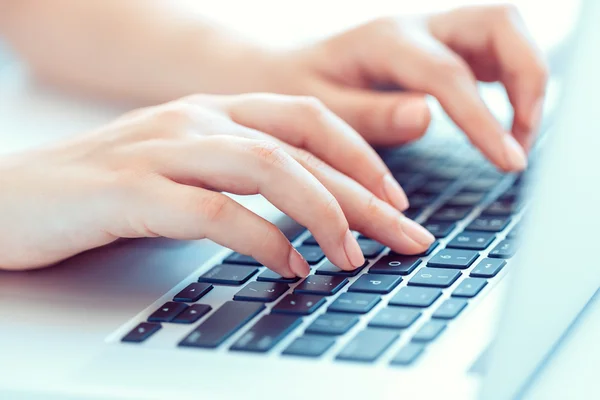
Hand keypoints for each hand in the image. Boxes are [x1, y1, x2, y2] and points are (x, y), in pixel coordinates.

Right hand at [0, 94, 433, 273]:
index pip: (310, 119)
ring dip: (324, 215)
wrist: (8, 197)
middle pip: (304, 148)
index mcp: (214, 110)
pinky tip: (288, 268)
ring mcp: (164, 149)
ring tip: (353, 259)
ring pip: (269, 168)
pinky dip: (263, 241)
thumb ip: (240, 179)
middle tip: (407, 238)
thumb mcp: (184, 169)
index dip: (363, 157)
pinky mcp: (131, 190)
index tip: (398, 201)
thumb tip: (306, 221)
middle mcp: (196, 119)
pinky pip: (216, 211)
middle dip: (366, 197)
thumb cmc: (104, 189)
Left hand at [270, 4, 547, 170]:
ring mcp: (430, 31)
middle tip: (522, 141)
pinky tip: (503, 117)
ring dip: (527, 79)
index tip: (508, 162)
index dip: (483, 119)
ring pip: (504, 31)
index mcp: (383, 42)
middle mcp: (414, 26)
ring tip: (519, 136)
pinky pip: (492, 49)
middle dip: (528, 79)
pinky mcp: (438, 45)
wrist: (282, 71)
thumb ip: (370, 116)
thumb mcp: (317, 111)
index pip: (448, 74)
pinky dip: (511, 80)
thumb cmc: (294, 93)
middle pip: (499, 23)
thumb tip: (425, 118)